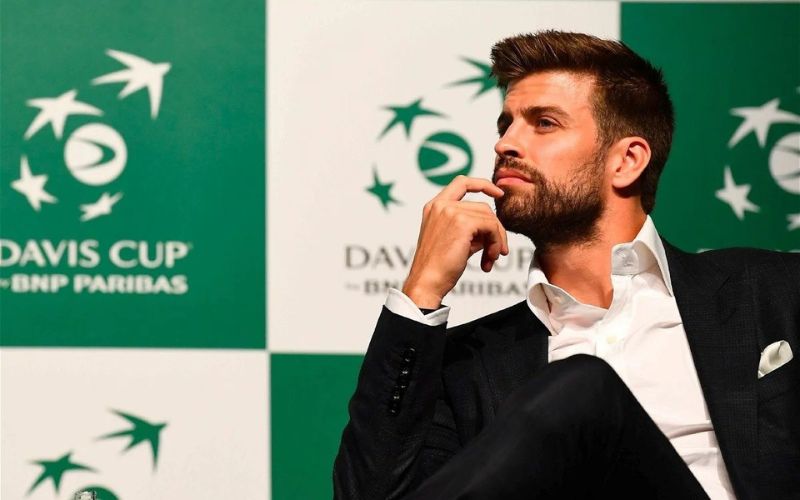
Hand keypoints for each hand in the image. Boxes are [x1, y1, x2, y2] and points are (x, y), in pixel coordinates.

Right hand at [402, 176, 508, 308]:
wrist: (427, 282)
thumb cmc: (438, 267)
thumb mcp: (454, 241)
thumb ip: (471, 229)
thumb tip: (495, 229)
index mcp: (434, 207)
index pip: (461, 183)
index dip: (483, 184)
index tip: (499, 193)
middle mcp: (440, 205)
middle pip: (483, 207)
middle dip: (495, 229)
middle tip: (497, 252)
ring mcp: (450, 211)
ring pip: (490, 218)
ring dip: (496, 240)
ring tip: (490, 259)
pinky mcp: (462, 222)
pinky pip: (491, 227)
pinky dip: (496, 243)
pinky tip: (488, 260)